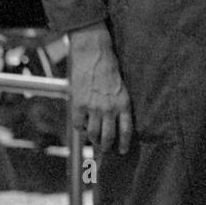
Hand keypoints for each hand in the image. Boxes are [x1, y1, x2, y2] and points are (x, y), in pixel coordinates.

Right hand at [68, 23, 131, 154]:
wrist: (93, 54)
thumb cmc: (109, 68)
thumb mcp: (120, 86)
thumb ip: (118, 104)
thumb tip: (113, 121)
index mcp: (124, 103)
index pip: (126, 130)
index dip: (124, 143)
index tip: (122, 151)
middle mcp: (110, 108)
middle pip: (108, 137)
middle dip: (106, 147)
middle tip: (104, 151)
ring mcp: (93, 108)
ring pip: (92, 134)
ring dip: (93, 140)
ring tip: (93, 141)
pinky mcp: (79, 105)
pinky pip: (78, 125)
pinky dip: (80, 128)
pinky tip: (81, 126)